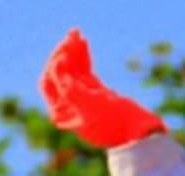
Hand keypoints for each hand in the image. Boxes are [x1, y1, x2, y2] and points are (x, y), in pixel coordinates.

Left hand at [39, 28, 165, 147]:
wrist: (135, 132)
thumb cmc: (112, 123)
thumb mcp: (90, 108)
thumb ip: (71, 90)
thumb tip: (58, 70)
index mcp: (60, 112)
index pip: (49, 83)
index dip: (54, 65)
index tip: (65, 52)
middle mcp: (67, 105)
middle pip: (59, 74)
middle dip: (64, 53)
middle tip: (72, 36)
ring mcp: (81, 98)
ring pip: (72, 70)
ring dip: (73, 51)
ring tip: (78, 34)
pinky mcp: (94, 93)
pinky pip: (84, 71)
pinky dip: (83, 57)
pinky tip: (84, 43)